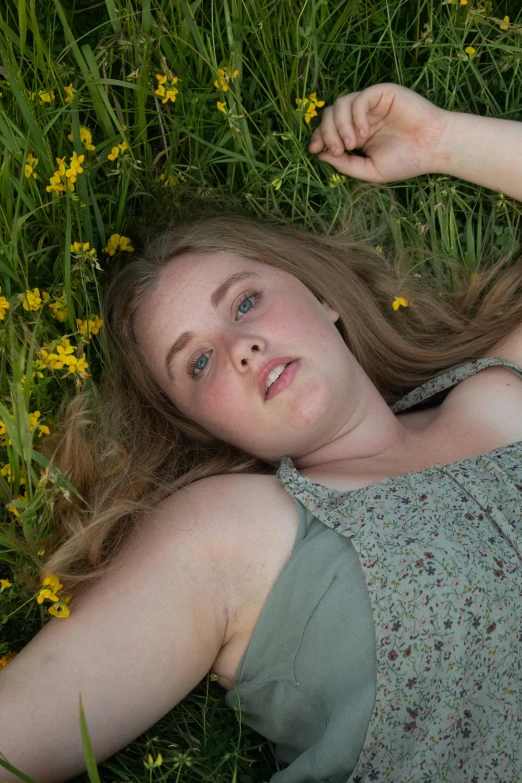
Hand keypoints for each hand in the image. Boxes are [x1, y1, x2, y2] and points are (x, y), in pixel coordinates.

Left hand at [308, 83, 449, 183]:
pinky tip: (365, 132)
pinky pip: (359, 98)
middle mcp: (361, 117)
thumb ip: (345, 165)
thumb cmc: (406, 161)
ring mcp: (371, 104)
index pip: (328, 129)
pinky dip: (356, 115)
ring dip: (340, 126)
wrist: (433, 148)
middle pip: (330, 115)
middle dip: (326, 133)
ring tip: (352, 144)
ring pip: (340, 104)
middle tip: (338, 150)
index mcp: (357, 134)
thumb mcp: (369, 170)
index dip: (318, 138)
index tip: (314, 151)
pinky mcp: (382, 93)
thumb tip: (319, 157)